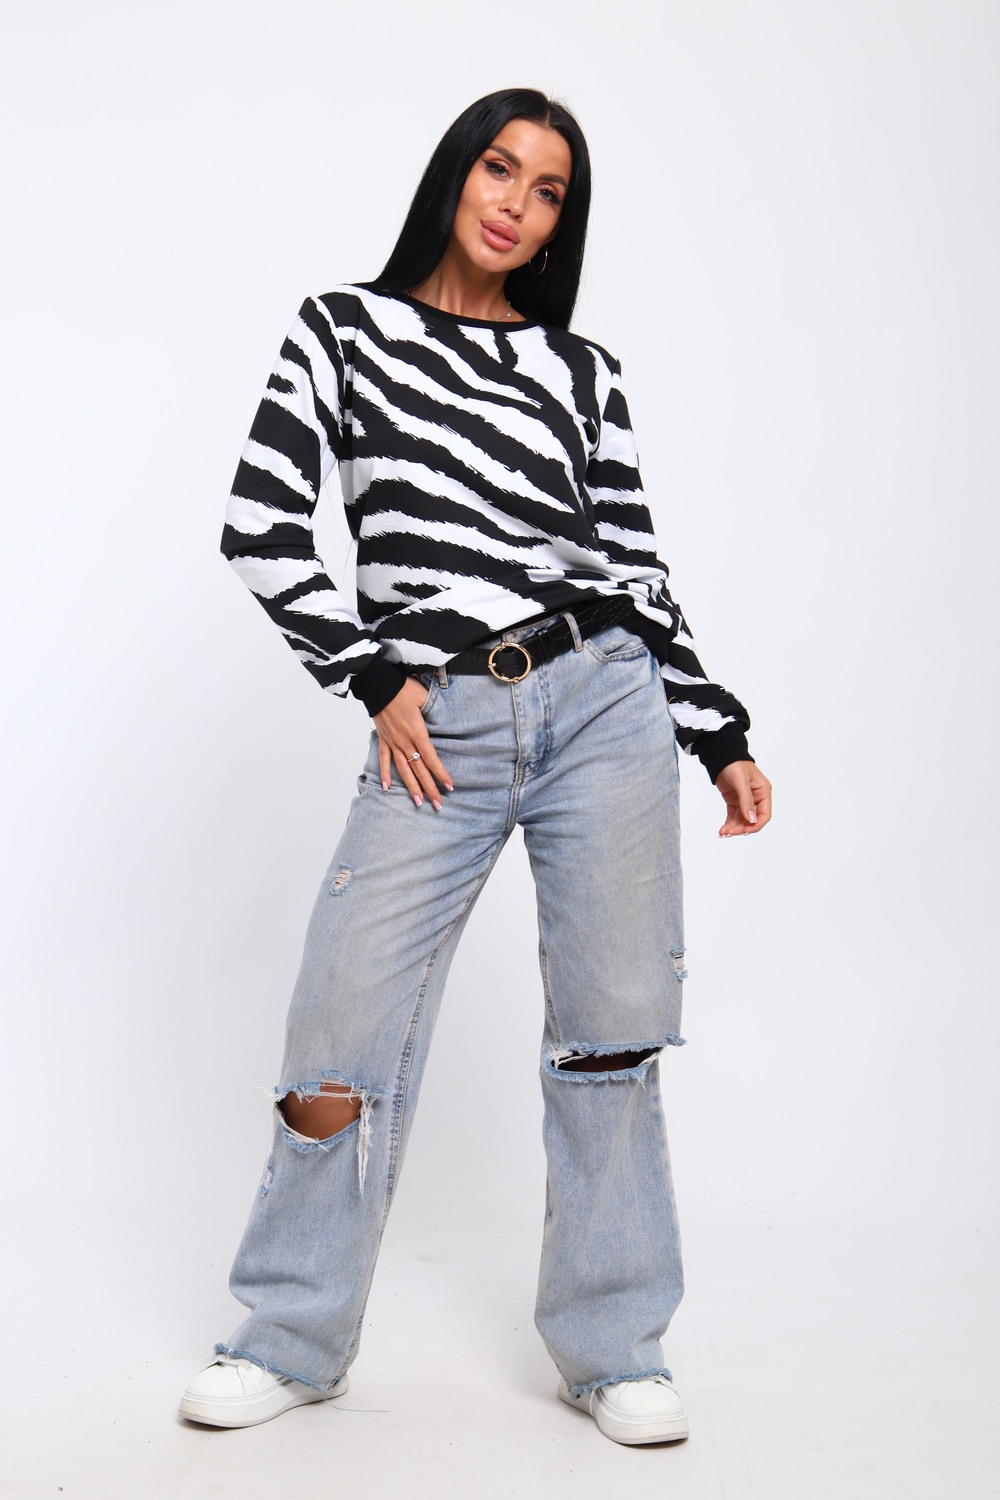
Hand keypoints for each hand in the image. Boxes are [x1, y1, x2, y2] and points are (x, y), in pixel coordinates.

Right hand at [372, 677, 453, 809]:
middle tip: (438, 804)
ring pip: (403, 769)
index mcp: (417, 732)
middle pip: (419, 769)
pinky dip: (384, 773)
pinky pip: (384, 759)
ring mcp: (392, 741)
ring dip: (411, 787)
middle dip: (429, 788)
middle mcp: (404, 741)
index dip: (440, 773)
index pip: (431, 758)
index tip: (450, 786)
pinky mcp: (383, 738)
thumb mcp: (424, 697)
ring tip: (418, 802)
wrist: (378, 684)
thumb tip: (447, 718)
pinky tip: (386, 787)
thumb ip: (435, 710)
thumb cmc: (402, 688)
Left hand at [715, 760, 771, 837]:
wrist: (721, 756)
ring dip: (734, 828)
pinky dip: (729, 824)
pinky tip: (723, 830)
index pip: (765, 814)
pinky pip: (734, 816)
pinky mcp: (734, 802)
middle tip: (729, 832)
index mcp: (763, 792)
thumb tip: (751, 819)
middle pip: (752, 820)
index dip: (756, 825)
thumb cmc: (735, 764)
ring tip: (723, 833)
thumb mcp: (741, 781)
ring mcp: (745, 801)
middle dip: (741, 828)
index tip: (745, 831)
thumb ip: (746, 800)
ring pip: (742, 820)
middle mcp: (756, 798)